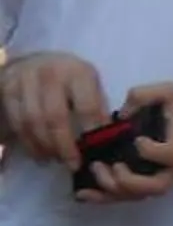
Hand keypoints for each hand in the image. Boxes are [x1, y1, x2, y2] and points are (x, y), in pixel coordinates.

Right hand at [1, 52, 108, 168]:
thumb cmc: (69, 78)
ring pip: (33, 122)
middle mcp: (50, 74)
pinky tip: (40, 153)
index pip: (86, 106)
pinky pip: (17, 122)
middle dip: (65, 146)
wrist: (34, 60)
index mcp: (78, 72)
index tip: (95, 151)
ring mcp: (25, 81)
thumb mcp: (89, 84)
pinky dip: (29, 142)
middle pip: (55, 117)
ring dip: (45, 146)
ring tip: (56, 159)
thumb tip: (109, 137)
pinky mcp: (7, 90)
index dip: (91, 132)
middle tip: (73, 164)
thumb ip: (98, 107)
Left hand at [77, 84, 172, 205]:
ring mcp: (162, 177)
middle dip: (125, 180)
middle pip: (153, 186)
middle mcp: (172, 167)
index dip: (150, 151)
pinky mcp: (152, 180)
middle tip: (106, 164)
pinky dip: (107, 198)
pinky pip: (131, 196)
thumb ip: (143, 95)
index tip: (137, 138)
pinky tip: (84, 194)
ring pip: (139, 196)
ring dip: (112, 192)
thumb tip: (119, 114)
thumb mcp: (170, 92)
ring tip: (92, 174)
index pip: (169, 155)